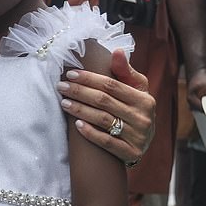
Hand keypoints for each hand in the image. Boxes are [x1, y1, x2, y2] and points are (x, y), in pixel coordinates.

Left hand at [58, 49, 154, 163]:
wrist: (143, 142)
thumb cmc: (135, 108)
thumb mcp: (136, 88)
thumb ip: (125, 70)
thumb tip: (116, 51)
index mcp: (145, 99)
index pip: (112, 85)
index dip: (90, 78)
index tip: (71, 73)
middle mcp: (143, 118)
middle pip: (104, 101)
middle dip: (79, 92)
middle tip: (61, 86)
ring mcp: (138, 137)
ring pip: (103, 120)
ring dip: (80, 110)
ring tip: (63, 102)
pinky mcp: (131, 154)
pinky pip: (106, 142)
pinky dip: (90, 133)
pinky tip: (76, 124)